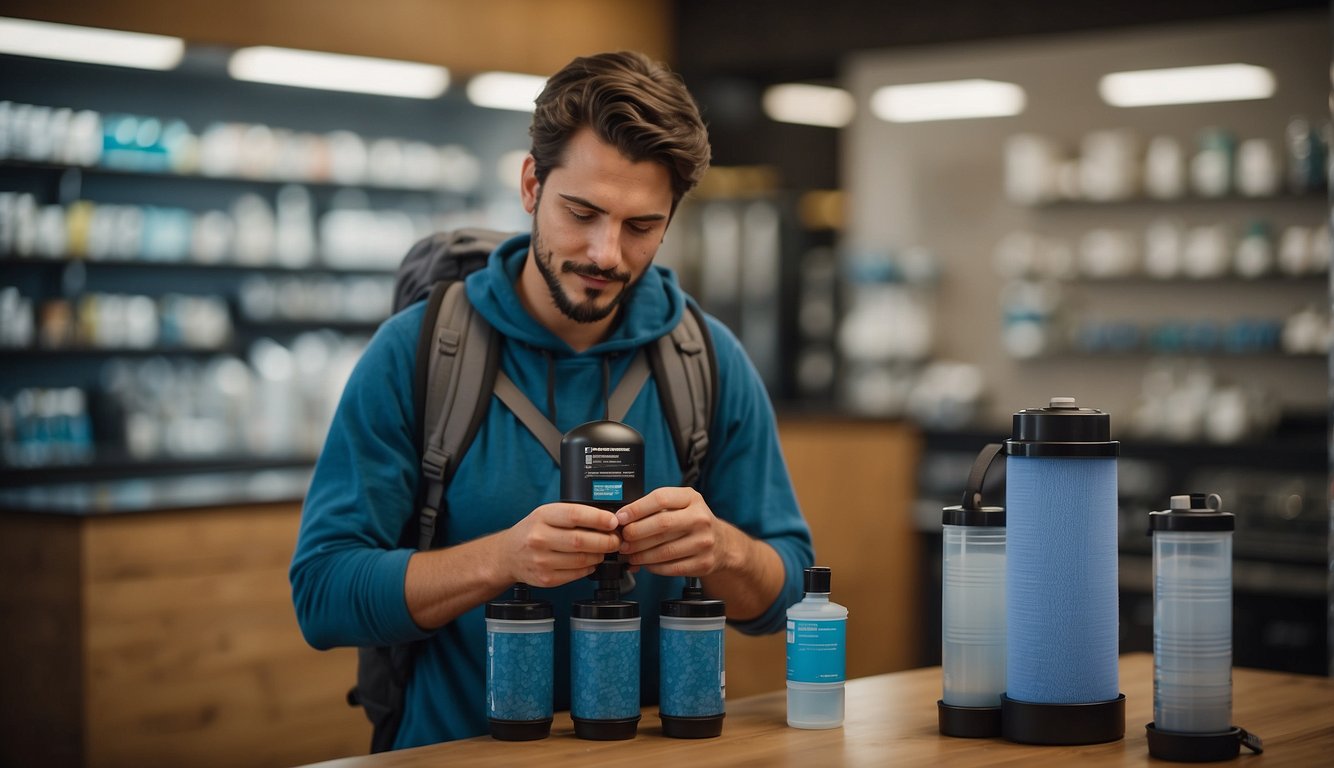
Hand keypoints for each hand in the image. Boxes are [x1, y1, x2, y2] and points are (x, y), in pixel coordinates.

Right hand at [498, 503, 620, 587]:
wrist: (508, 555)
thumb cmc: (532, 531)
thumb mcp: (547, 514)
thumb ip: (572, 515)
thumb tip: (606, 519)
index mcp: (542, 517)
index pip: (575, 515)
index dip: (598, 519)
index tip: (613, 521)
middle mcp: (539, 538)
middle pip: (581, 540)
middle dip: (606, 541)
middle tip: (616, 540)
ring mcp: (541, 561)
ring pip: (581, 559)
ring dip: (599, 555)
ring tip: (604, 550)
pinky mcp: (546, 578)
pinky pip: (576, 574)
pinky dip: (589, 568)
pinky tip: (591, 562)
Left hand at [615, 487, 732, 576]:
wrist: (721, 543)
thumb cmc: (693, 521)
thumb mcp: (681, 504)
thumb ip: (655, 508)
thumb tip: (623, 519)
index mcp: (692, 499)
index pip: (661, 499)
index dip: (636, 509)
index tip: (620, 518)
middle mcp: (700, 518)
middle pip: (661, 525)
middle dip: (635, 533)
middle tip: (622, 539)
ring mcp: (703, 542)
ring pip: (664, 550)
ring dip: (640, 554)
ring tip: (629, 553)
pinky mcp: (702, 563)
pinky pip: (670, 567)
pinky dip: (653, 567)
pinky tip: (645, 563)